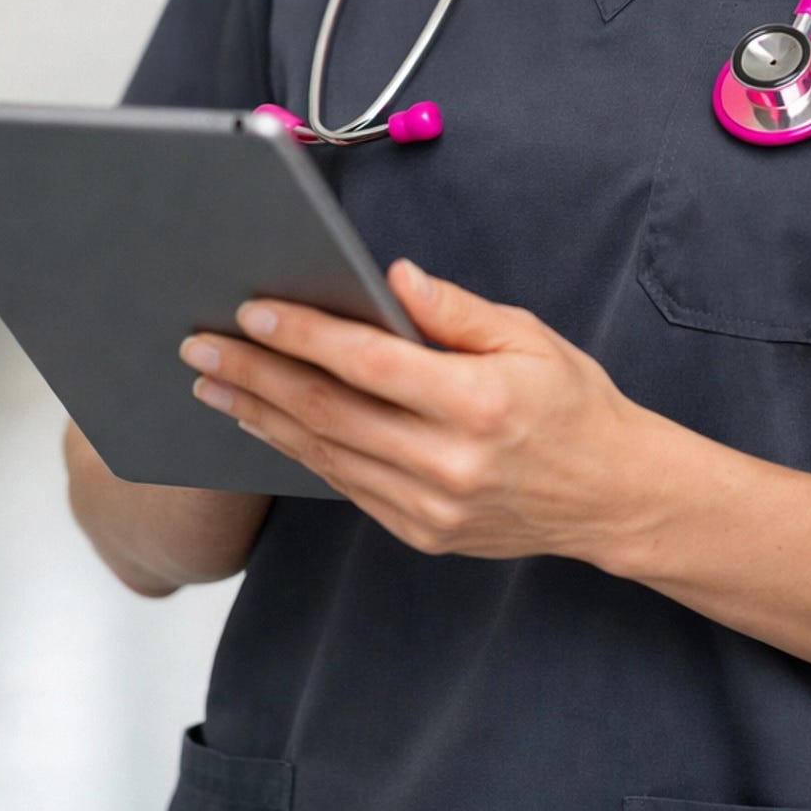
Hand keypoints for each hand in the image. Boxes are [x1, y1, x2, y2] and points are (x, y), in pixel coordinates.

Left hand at [176, 260, 647, 562]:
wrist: (611, 495)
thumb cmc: (572, 403)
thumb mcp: (529, 335)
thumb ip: (455, 310)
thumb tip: (390, 278)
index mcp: (479, 403)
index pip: (370, 364)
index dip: (305, 337)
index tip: (251, 312)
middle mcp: (449, 463)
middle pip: (329, 412)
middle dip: (255, 376)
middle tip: (200, 347)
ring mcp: (431, 506)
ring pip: (325, 455)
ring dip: (262, 416)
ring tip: (213, 384)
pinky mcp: (421, 533)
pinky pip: (346, 485)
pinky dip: (300, 450)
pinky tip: (268, 422)